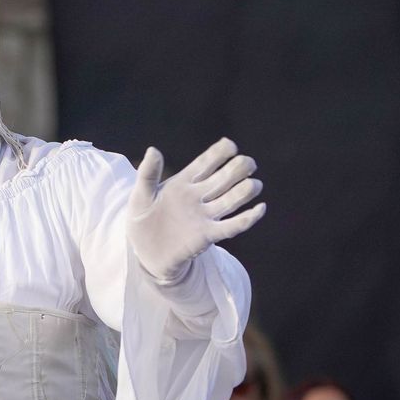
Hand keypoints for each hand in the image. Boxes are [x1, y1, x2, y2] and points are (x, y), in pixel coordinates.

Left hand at [127, 138, 265, 283]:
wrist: (144, 254)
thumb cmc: (142, 222)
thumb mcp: (139, 197)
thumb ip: (147, 174)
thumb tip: (153, 149)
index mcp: (183, 182)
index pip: (206, 163)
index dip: (219, 153)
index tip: (230, 145)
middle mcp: (198, 196)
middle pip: (223, 178)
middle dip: (238, 169)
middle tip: (248, 163)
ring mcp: (205, 215)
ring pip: (230, 199)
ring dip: (245, 191)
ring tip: (254, 184)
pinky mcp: (208, 236)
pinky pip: (231, 226)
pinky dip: (247, 219)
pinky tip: (260, 209)